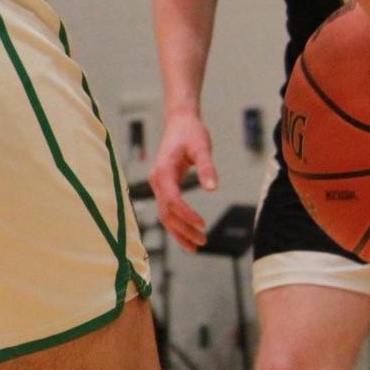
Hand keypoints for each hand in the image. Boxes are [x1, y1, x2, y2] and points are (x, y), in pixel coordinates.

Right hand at [149, 109, 216, 251]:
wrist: (179, 122)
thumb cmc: (191, 133)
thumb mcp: (202, 147)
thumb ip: (206, 167)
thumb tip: (212, 188)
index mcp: (163, 171)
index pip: (172, 200)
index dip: (186, 215)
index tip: (203, 224)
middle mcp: (156, 180)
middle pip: (166, 212)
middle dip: (183, 230)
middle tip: (203, 242)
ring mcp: (158, 185)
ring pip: (164, 215)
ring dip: (178, 232)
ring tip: (195, 247)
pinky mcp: (163, 187)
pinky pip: (167, 210)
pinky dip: (176, 225)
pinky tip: (188, 237)